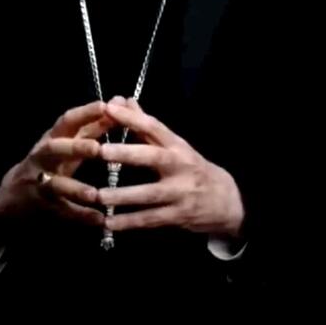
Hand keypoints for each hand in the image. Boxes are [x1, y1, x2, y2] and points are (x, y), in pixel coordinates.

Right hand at [0, 99, 114, 226]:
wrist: (13, 196)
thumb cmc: (50, 162)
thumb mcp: (68, 141)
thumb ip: (94, 124)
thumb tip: (120, 100)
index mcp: (53, 138)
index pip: (67, 121)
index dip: (84, 113)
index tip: (105, 106)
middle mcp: (43, 157)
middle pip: (55, 149)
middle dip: (74, 148)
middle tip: (96, 148)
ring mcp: (40, 182)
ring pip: (55, 184)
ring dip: (75, 188)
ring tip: (95, 194)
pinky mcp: (42, 205)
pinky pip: (62, 212)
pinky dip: (80, 216)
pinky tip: (99, 220)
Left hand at [97, 98, 244, 237]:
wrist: (228, 202)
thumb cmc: (193, 169)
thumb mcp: (176, 147)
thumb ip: (147, 127)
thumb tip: (124, 101)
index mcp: (177, 146)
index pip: (154, 127)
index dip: (131, 117)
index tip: (107, 108)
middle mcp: (180, 166)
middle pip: (153, 157)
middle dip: (127, 154)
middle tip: (101, 151)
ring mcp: (181, 193)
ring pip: (150, 194)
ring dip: (123, 196)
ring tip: (97, 196)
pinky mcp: (179, 216)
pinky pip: (151, 219)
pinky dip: (129, 222)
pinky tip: (109, 224)